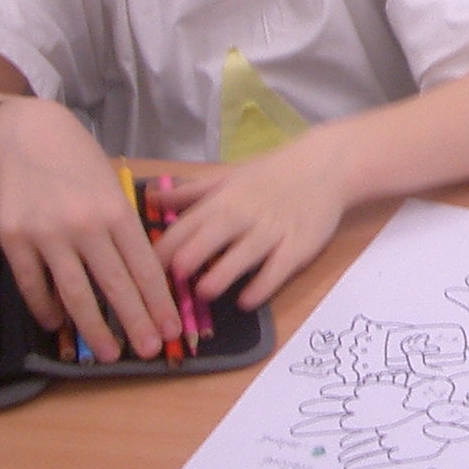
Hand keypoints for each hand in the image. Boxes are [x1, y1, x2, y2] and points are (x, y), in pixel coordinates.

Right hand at [0, 97, 178, 359]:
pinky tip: (58, 324)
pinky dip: (46, 308)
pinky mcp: (14, 238)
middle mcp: (85, 225)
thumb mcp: (113, 188)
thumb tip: (145, 277)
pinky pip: (32, 284)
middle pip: (115, 285)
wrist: (27, 136)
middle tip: (149, 351)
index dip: (159, 302)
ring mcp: (47, 233)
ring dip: (94, 328)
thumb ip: (125, 228)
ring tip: (107, 354)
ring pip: (75, 292)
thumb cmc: (79, 164)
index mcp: (117, 211)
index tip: (172, 329)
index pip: (144, 267)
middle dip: (135, 323)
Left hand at [152, 126, 353, 309]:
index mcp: (223, 199)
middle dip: (189, 257)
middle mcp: (244, 215)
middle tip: (169, 281)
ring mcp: (272, 231)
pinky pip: (278, 269)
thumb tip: (149, 197)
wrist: (325, 167)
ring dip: (223, 273)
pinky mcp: (298, 246)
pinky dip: (262, 285)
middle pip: (211, 237)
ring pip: (244, 254)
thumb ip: (190, 192)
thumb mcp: (228, 177)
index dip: (163, 248)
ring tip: (205, 292)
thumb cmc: (271, 175)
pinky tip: (247, 301)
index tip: (143, 270)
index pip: (186, 224)